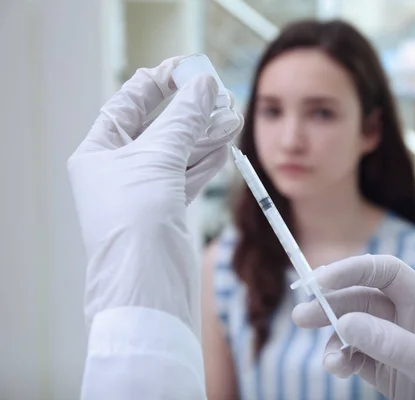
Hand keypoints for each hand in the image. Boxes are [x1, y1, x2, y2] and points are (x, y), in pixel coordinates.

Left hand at [68, 56, 240, 330]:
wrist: (146, 284)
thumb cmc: (136, 222)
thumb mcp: (157, 159)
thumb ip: (183, 120)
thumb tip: (204, 87)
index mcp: (98, 152)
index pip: (127, 105)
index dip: (156, 85)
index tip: (185, 70)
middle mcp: (118, 169)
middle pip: (158, 127)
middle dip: (188, 111)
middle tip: (216, 93)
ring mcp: (144, 189)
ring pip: (178, 152)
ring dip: (204, 134)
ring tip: (230, 116)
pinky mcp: (167, 208)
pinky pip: (188, 175)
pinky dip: (207, 160)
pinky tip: (224, 144)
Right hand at [292, 254, 414, 399]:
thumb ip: (394, 344)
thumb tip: (345, 322)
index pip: (387, 273)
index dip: (354, 270)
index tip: (321, 280)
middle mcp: (408, 319)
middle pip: (362, 300)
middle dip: (331, 305)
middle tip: (301, 315)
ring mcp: (394, 346)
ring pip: (353, 330)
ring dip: (334, 339)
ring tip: (329, 361)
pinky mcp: (385, 372)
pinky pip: (354, 358)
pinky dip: (341, 360)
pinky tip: (338, 369)